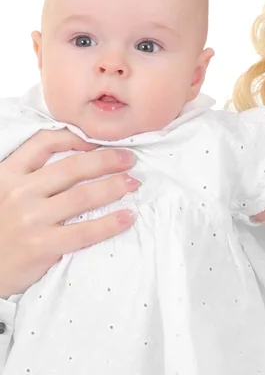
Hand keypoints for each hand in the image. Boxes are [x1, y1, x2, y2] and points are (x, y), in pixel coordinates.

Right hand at [0, 129, 137, 297]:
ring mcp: (32, 219)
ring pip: (83, 196)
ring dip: (115, 186)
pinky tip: (127, 217)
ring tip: (133, 183)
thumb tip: (79, 154)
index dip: (75, 137)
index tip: (99, 139)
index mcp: (9, 174)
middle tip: (129, 159)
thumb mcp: (4, 191)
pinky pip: (85, 231)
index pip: (44, 142)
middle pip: (73, 167)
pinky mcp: (42, 246)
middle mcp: (20, 193)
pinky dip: (110, 223)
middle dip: (107, 160)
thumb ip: (32, 174)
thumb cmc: (1, 226)